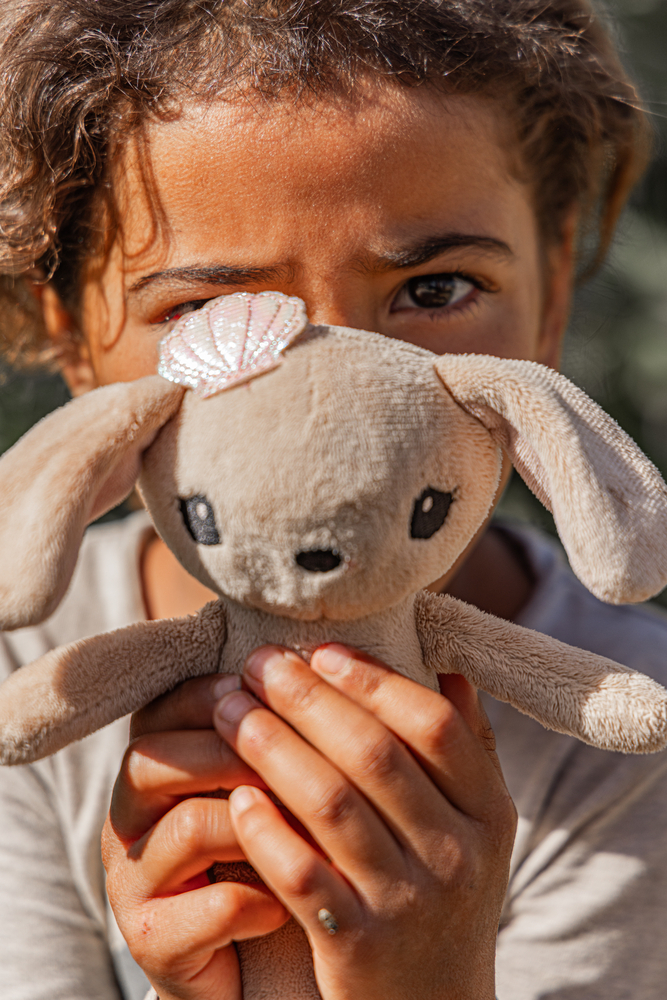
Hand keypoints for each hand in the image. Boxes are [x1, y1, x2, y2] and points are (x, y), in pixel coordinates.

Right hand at [102, 675, 289, 999]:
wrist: (242, 960)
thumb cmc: (260, 850)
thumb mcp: (260, 783)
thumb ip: (272, 733)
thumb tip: (320, 663)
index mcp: (152, 765)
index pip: (164, 709)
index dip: (215, 695)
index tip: (268, 691)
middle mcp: (129, 817)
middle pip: (153, 759)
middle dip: (231, 751)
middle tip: (297, 759)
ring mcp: (133, 880)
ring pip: (185, 828)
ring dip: (255, 824)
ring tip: (309, 830)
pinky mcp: (151, 941)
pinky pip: (201, 911)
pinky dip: (254, 902)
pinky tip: (290, 901)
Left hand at [217, 644, 516, 999]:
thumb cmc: (443, 898)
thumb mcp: (476, 829)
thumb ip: (466, 748)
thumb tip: (448, 667)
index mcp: (488, 813)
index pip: (433, 724)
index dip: (373, 679)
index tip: (320, 650)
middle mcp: (458, 855)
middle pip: (374, 754)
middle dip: (306, 699)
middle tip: (257, 663)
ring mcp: (409, 904)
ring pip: (330, 805)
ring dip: (272, 747)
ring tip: (230, 710)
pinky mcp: (359, 950)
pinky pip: (302, 876)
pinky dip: (266, 831)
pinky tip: (237, 796)